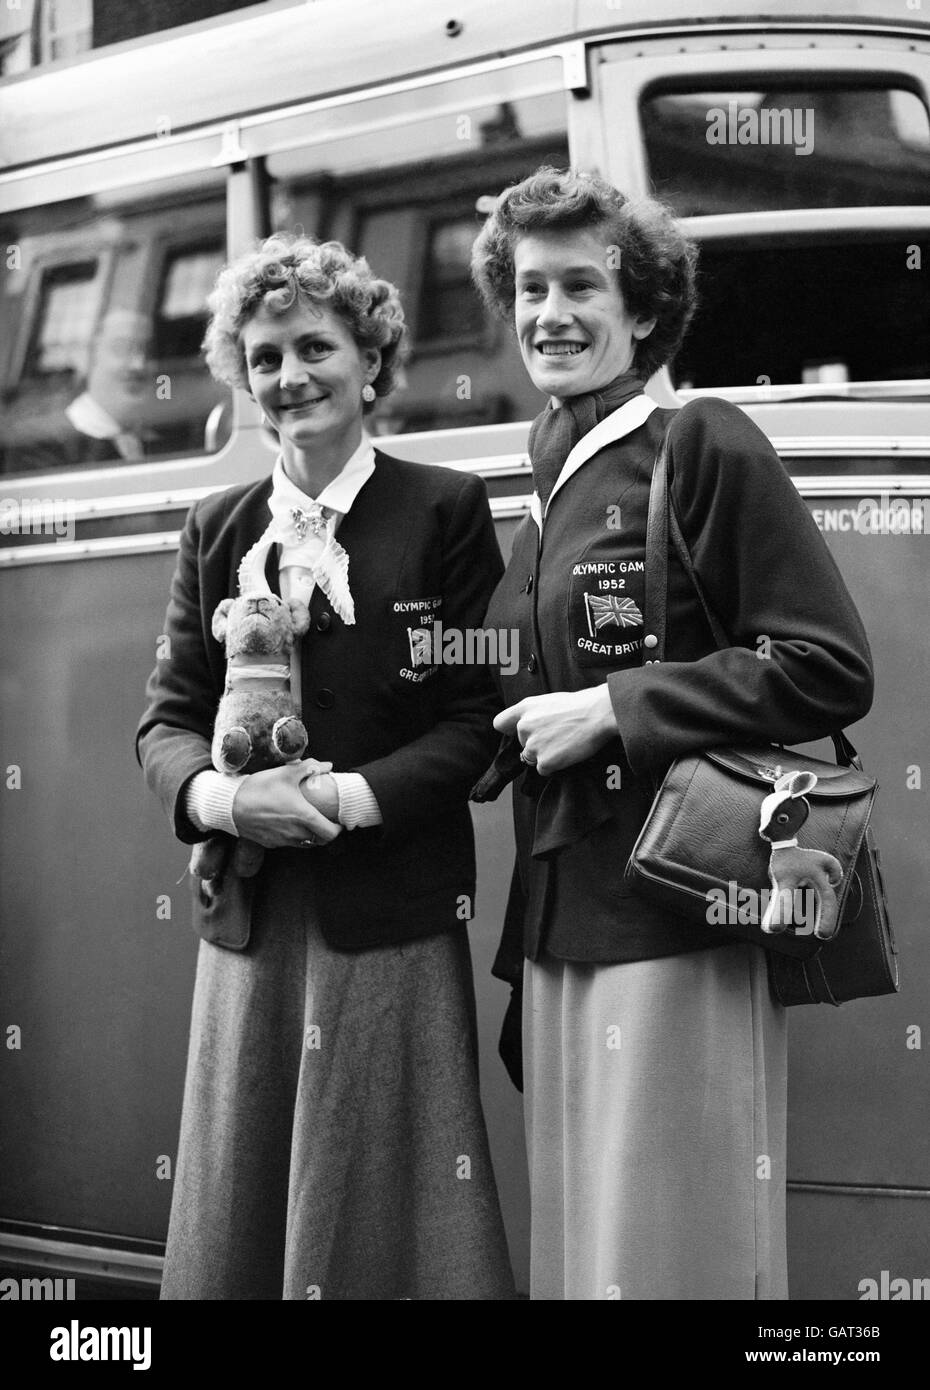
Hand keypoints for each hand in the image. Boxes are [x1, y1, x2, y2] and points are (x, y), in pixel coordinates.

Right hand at [231, 759, 342, 848]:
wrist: (230, 805)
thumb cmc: (260, 788)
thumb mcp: (285, 773)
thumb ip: (310, 768)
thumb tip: (328, 765)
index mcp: (304, 817)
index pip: (331, 834)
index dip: (338, 829)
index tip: (337, 820)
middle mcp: (296, 833)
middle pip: (321, 841)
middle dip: (325, 832)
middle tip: (324, 820)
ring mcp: (283, 841)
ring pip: (305, 844)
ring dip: (310, 835)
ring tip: (307, 820)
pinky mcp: (271, 844)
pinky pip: (289, 843)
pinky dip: (294, 836)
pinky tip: (288, 822)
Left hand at [494, 686, 616, 775]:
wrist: (598, 713)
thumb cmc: (580, 706)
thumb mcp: (549, 701)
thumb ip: (533, 713)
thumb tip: (527, 726)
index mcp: (525, 708)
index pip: (500, 723)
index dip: (509, 730)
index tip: (518, 733)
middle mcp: (524, 726)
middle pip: (521, 745)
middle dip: (536, 745)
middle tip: (557, 737)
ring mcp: (533, 745)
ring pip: (531, 758)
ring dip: (545, 756)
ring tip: (563, 744)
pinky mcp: (544, 761)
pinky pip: (543, 770)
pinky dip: (554, 766)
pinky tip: (566, 753)